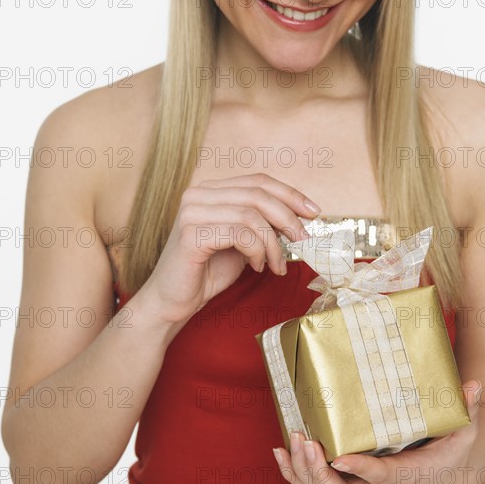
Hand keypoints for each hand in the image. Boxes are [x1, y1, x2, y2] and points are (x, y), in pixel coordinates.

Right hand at [140, 173, 320, 324]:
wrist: (172, 302)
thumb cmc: (207, 273)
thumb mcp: (242, 244)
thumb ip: (262, 227)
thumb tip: (298, 220)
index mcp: (211, 192)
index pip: (258, 181)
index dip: (289, 194)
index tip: (313, 212)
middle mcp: (198, 194)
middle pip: (258, 194)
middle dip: (288, 219)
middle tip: (303, 242)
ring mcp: (192, 211)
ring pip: (252, 215)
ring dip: (273, 244)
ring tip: (275, 265)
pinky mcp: (191, 233)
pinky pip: (240, 233)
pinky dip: (257, 251)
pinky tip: (257, 267)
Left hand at [272, 380, 481, 483]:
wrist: (438, 483)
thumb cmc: (446, 457)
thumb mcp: (461, 435)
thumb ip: (466, 411)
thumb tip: (475, 384)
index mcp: (401, 474)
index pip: (377, 476)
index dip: (358, 468)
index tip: (339, 455)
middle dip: (317, 472)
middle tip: (304, 440)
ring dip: (302, 471)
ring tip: (290, 441)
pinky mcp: (349, 480)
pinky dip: (295, 473)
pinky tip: (280, 454)